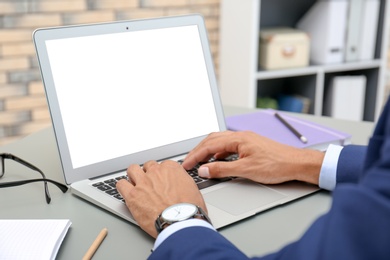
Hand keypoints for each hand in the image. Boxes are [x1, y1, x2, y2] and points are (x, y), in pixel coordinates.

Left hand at [116, 160, 206, 237]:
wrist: (181, 221)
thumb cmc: (190, 210)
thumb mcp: (194, 190)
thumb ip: (183, 183)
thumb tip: (182, 186)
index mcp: (172, 169)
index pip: (164, 165)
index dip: (162, 174)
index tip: (162, 180)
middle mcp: (157, 172)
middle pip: (148, 166)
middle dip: (148, 173)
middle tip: (150, 184)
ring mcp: (143, 182)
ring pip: (132, 170)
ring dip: (133, 176)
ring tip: (135, 184)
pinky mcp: (133, 195)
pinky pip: (121, 184)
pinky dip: (122, 187)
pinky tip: (125, 192)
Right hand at [182, 131, 323, 184]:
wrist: (296, 164)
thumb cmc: (276, 164)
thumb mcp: (246, 170)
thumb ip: (222, 169)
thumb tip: (204, 169)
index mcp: (238, 138)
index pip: (209, 145)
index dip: (195, 155)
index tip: (186, 164)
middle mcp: (240, 136)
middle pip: (212, 140)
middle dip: (198, 150)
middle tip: (188, 162)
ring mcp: (246, 140)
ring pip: (220, 142)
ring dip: (207, 151)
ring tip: (199, 161)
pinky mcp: (250, 145)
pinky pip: (228, 146)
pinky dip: (218, 153)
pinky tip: (218, 161)